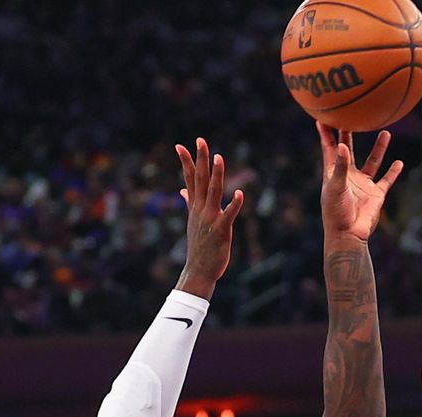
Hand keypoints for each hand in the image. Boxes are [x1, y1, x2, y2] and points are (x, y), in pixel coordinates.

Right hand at [174, 138, 243, 299]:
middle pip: (201, 180)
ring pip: (214, 192)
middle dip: (201, 160)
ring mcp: (210, 219)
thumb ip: (189, 202)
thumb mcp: (192, 221)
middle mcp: (201, 210)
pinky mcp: (221, 230)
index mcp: (195, 207)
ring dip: (217, 175)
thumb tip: (183, 189)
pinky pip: (229, 215)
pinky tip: (240, 193)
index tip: (181, 145)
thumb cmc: (199, 246)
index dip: (186, 162)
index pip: (190, 179)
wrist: (199, 270)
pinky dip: (234, 204)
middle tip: (200, 140)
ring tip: (219, 157)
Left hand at [316, 123, 402, 240]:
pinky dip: (393, 172)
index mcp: (334, 173)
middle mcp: (348, 176)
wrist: (349, 234)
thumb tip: (342, 145)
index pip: (329, 149)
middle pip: (349, 150)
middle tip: (352, 115)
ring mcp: (363, 184)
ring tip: (386, 131)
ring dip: (379, 148)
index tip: (323, 118)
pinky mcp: (376, 194)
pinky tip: (400, 162)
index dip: (326, 134)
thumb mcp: (336, 187)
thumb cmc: (336, 212)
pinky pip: (386, 180)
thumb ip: (340, 167)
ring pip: (372, 161)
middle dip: (349, 134)